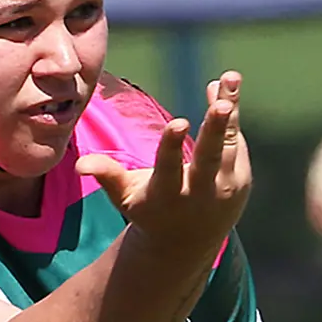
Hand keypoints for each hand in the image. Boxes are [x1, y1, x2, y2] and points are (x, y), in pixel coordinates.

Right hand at [77, 72, 250, 254]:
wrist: (186, 245)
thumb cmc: (150, 211)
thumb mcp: (125, 197)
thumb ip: (108, 176)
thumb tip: (79, 165)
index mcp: (166, 194)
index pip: (169, 167)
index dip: (172, 145)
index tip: (179, 122)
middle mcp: (199, 192)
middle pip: (209, 157)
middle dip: (215, 130)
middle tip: (223, 105)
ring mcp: (224, 188)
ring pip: (229, 143)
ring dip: (230, 110)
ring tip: (229, 76)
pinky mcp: (241, 180)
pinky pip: (236, 141)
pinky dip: (232, 115)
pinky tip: (227, 85)